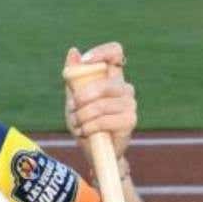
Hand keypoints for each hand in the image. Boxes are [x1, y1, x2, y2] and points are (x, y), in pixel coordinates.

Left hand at [64, 42, 136, 164]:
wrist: (92, 150)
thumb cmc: (84, 122)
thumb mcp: (74, 99)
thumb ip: (73, 77)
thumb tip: (73, 51)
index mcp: (112, 77)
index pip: (115, 52)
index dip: (101, 52)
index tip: (85, 62)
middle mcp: (124, 87)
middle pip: (105, 83)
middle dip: (82, 98)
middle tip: (73, 109)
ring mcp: (130, 103)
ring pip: (101, 105)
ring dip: (82, 117)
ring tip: (78, 124)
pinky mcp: (130, 120)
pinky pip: (104, 120)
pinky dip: (89, 127)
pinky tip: (85, 132)